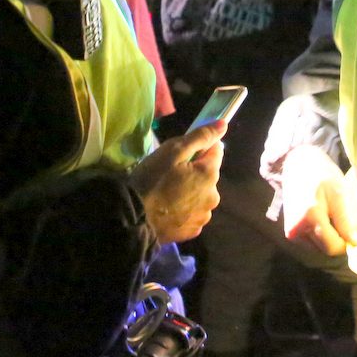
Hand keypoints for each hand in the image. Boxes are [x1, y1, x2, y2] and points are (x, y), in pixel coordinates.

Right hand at [129, 120, 225, 243]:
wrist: (133, 218)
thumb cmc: (152, 180)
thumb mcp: (173, 151)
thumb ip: (201, 137)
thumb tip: (223, 125)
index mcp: (210, 175)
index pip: (216, 151)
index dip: (199, 149)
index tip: (182, 154)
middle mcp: (213, 196)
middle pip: (208, 175)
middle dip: (195, 171)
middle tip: (170, 174)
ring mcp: (203, 216)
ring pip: (201, 195)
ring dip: (191, 191)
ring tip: (168, 193)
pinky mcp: (192, 231)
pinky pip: (193, 213)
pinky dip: (185, 209)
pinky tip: (169, 208)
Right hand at [281, 144, 356, 255]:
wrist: (298, 165)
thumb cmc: (321, 175)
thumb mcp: (338, 194)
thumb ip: (346, 222)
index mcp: (310, 218)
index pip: (333, 247)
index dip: (347, 242)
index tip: (356, 231)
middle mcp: (297, 229)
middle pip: (325, 249)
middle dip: (339, 239)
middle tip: (346, 221)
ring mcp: (292, 232)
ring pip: (319, 247)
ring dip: (329, 237)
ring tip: (332, 216)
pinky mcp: (290, 232)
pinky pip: (311, 242)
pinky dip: (321, 235)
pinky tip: (323, 218)